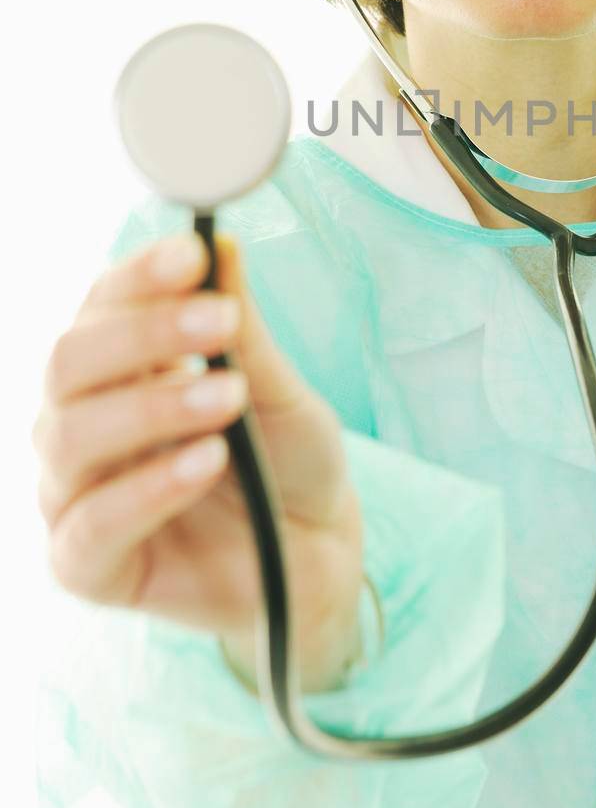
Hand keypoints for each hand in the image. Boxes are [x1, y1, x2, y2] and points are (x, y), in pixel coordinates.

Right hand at [33, 230, 363, 689]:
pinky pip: (90, 525)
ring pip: (69, 436)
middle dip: (145, 333)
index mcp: (118, 367)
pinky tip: (206, 462)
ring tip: (227, 398)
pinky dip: (149, 489)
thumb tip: (218, 241)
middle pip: (68, 362)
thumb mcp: (277, 388)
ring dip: (152, 408)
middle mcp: (79, 422)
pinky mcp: (85, 566)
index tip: (192, 255)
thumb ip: (242, 329)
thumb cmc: (287, 462)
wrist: (315, 556)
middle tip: (222, 322)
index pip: (102, 304)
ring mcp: (74, 494)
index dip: (139, 276)